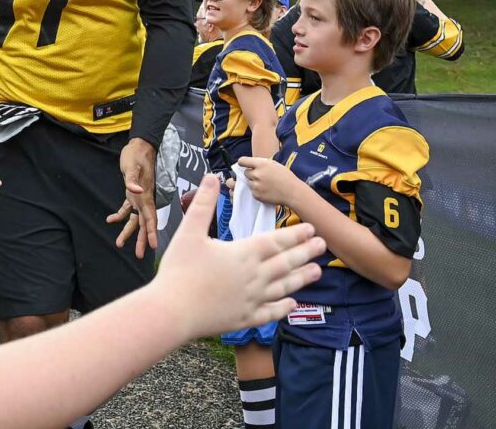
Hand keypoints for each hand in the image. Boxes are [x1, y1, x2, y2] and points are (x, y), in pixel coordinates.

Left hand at [108, 137, 157, 257]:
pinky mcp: (132, 193)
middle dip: (141, 239)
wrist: (140, 145)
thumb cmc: (136, 155)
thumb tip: (135, 191)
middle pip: (144, 223)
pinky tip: (110, 220)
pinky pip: (127, 209)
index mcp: (145, 195)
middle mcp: (144, 199)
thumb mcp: (132, 166)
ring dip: (129, 231)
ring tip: (120, 243)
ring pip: (135, 219)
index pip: (150, 218)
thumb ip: (133, 180)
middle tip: (138, 255)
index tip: (153, 246)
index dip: (151, 232)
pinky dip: (120, 215)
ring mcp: (139, 197)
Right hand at [152, 174, 324, 337]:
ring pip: (283, 287)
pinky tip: (292, 304)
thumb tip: (213, 177)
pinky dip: (283, 308)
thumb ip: (204, 203)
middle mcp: (254, 276)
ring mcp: (251, 300)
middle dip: (306, 252)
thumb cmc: (179, 270)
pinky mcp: (244, 318)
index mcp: (243, 253)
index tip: (311, 229)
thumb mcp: (189, 231)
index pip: (276, 241)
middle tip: (323, 245)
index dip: (295, 235)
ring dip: (302, 278)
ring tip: (317, 271)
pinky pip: (270, 313)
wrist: (172, 311)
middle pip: (286, 262)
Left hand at [239, 156, 307, 207]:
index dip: (242, 163)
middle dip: (251, 174)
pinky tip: (267, 190)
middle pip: (245, 173)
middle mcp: (256, 174)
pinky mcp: (256, 195)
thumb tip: (250, 165)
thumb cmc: (285, 177)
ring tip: (266, 184)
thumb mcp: (274, 164)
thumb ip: (260, 164)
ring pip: (248, 182)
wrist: (292, 192)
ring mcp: (255, 185)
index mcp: (261, 164)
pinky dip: (257, 191)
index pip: (242, 161)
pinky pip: (252, 191)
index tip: (243, 165)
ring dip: (254, 183)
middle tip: (261, 176)